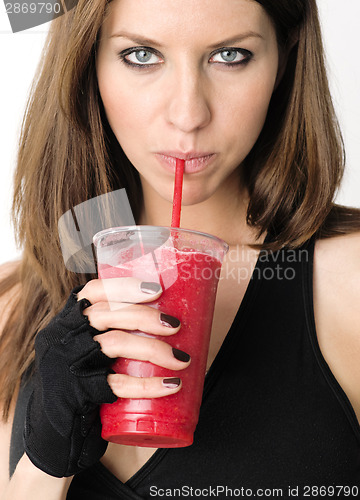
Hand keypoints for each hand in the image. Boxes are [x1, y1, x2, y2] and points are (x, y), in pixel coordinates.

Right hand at [24, 279, 188, 477]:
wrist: (54, 433)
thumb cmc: (79, 383)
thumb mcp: (82, 350)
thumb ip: (107, 332)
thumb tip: (162, 319)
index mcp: (66, 322)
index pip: (93, 292)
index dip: (125, 286)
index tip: (156, 289)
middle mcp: (62, 338)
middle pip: (107, 314)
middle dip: (146, 316)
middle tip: (175, 325)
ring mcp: (68, 365)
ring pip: (114, 344)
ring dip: (154, 349)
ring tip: (182, 359)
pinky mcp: (77, 393)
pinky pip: (117, 384)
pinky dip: (148, 384)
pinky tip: (171, 385)